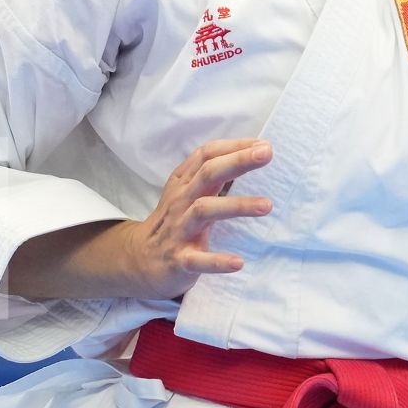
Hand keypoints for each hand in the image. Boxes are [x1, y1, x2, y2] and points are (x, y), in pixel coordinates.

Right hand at [121, 137, 274, 299]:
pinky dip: (217, 261)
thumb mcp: (187, 192)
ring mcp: (179, 230)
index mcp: (184, 183)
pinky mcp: (179, 260)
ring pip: (204, 210)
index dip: (234, 146)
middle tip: (267, 154)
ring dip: (236, 206)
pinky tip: (238, 262)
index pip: (206, 155)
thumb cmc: (175, 221)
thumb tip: (252, 154)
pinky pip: (198, 260)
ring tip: (267, 205)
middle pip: (208, 174)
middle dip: (238, 161)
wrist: (139, 261)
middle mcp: (181, 201)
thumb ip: (213, 174)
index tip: (263, 144)